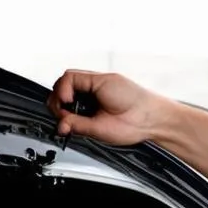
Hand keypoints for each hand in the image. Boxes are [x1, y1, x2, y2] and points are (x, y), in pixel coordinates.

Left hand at [46, 69, 170, 145]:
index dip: (58, 111)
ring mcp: (95, 84)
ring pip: (65, 81)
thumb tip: (60, 126)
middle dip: (56, 103)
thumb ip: (78, 125)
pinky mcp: (99, 78)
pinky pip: (72, 77)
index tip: (61, 123)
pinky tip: (68, 98)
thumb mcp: (97, 129)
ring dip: (59, 95)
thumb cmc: (133, 125)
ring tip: (65, 106)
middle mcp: (92, 93)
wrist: (150, 119)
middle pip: (62, 91)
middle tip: (62, 116)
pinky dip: (65, 87)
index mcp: (91, 107)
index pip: (64, 104)